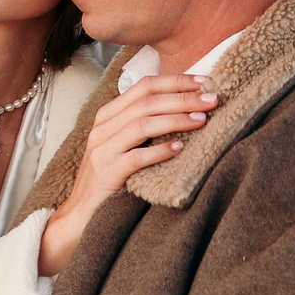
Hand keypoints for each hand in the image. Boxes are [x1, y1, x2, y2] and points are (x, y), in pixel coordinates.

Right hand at [37, 74, 215, 274]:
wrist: (81, 214)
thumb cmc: (111, 178)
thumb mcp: (123, 145)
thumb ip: (144, 125)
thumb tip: (188, 107)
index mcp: (107, 116)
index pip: (143, 86)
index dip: (175, 81)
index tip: (204, 81)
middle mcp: (102, 128)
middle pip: (146, 102)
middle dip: (183, 98)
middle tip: (213, 99)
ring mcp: (101, 150)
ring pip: (141, 125)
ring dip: (175, 119)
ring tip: (202, 120)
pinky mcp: (106, 173)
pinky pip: (136, 157)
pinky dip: (160, 151)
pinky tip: (180, 148)